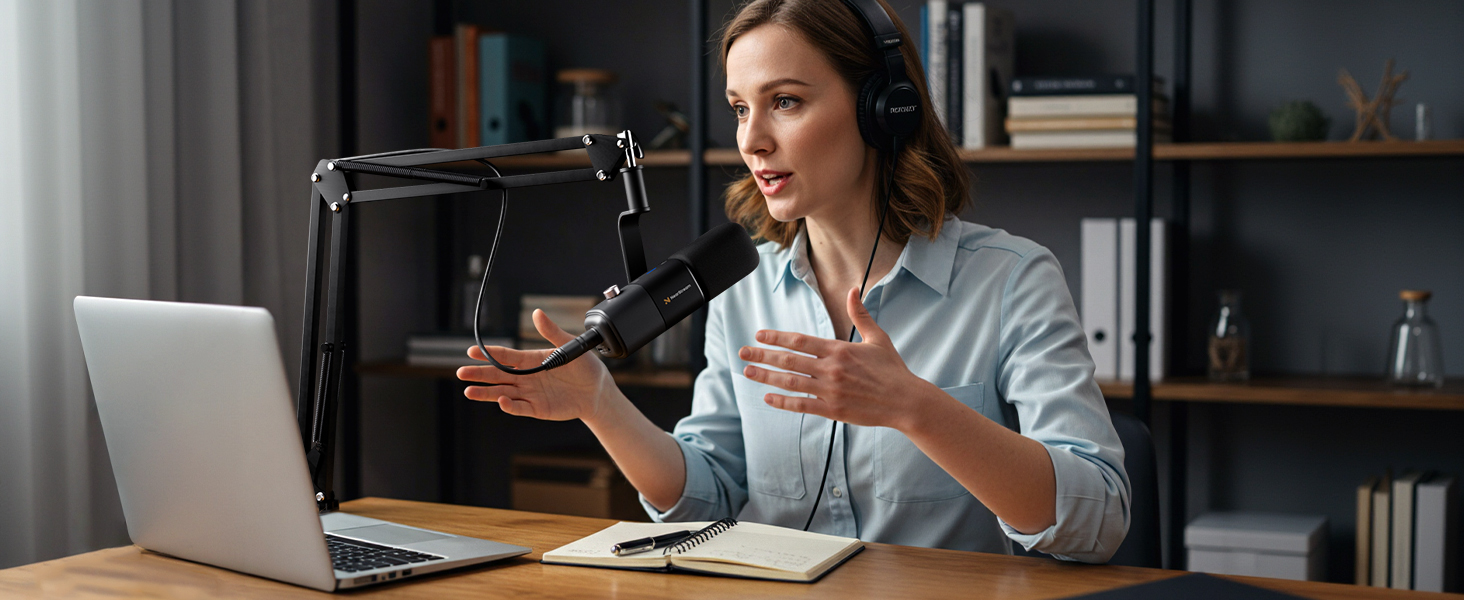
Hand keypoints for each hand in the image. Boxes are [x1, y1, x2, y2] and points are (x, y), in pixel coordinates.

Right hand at [457, 309, 615, 421]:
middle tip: (462, 372)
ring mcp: (530, 394)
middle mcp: (527, 377)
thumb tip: (537, 313)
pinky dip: (510, 406)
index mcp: (531, 360)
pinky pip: (520, 408)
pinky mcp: (538, 409)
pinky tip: (501, 401)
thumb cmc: (585, 367)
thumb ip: (551, 332)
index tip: (471, 351)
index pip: (505, 356)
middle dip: (480, 374)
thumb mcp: (569, 346)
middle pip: (498, 376)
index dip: (489, 354)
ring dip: (487, 393)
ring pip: (503, 393)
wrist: (598, 391)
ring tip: (469, 391)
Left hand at [738, 287, 939, 430]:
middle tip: (742, 353)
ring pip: (790, 382)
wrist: (906, 401)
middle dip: (762, 355)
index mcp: (839, 349)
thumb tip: (853, 289)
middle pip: (788, 360)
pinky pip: (802, 405)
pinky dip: (783, 402)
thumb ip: (860, 314)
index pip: (799, 340)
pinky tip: (768, 397)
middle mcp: (831, 369)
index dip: (776, 337)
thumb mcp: (877, 337)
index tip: (759, 335)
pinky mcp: (833, 410)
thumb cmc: (892, 369)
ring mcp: (830, 391)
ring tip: (747, 372)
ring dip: (766, 376)